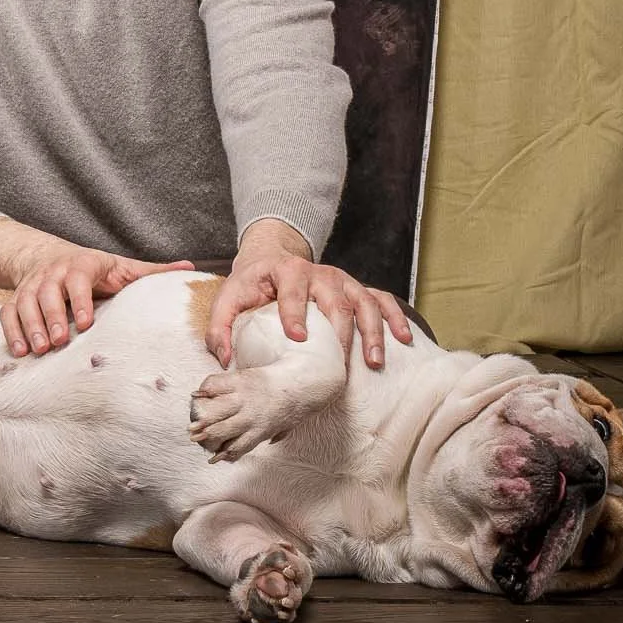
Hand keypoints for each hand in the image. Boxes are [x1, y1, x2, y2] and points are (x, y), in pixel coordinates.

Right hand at [1, 239, 193, 356]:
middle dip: (52, 316)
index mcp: (82, 264)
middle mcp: (53, 272)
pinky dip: (11, 330)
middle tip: (58, 341)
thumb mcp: (123, 267)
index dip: (80, 298)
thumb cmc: (95, 270)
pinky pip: (8, 312)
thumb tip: (189, 268)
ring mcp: (32, 285)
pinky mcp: (17, 297)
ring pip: (25, 302)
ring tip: (39, 349)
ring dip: (31, 325)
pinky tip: (20, 350)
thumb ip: (152, 271)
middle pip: (48, 291)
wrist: (49, 256)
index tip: (86, 323)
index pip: (78, 277)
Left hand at [209, 221, 414, 369]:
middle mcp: (319, 273)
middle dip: (340, 332)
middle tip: (340, 363)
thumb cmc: (250, 285)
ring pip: (364, 301)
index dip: (295, 312)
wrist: (271, 260)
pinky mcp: (356, 289)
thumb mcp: (228, 299)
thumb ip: (219, 327)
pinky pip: (381, 299)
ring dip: (372, 332)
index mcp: (286, 271)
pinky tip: (404, 339)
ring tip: (374, 361)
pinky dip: (395, 318)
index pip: (293, 291)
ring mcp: (342, 280)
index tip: (298, 337)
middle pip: (335, 300)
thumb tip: (224, 359)